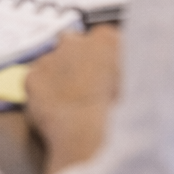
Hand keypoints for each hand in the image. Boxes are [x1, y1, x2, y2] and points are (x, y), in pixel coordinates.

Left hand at [26, 25, 120, 173]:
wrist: (90, 134)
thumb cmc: (120, 112)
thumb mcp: (140, 84)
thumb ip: (130, 70)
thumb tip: (131, 73)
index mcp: (106, 38)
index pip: (101, 40)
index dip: (100, 59)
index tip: (102, 74)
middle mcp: (77, 40)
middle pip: (73, 43)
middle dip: (76, 61)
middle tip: (84, 87)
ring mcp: (51, 57)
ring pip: (52, 62)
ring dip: (57, 77)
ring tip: (69, 104)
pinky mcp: (33, 76)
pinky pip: (35, 82)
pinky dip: (41, 93)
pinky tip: (55, 110)